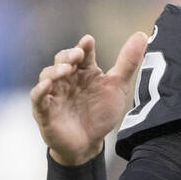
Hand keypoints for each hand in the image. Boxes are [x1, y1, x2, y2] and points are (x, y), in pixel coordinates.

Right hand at [30, 33, 147, 165]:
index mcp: (84, 72)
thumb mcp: (118, 87)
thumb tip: (141, 35)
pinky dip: (40, 90)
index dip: (84, 47)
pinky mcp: (44, 110)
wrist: (90, 144)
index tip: (88, 41)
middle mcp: (68, 79)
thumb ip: (127, 62)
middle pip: (62, 60)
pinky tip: (47, 85)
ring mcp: (55, 93)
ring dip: (55, 70)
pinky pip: (38, 97)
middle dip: (68, 55)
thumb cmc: (101, 113)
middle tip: (77, 55)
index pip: (82, 54)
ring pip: (48, 75)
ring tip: (66, 70)